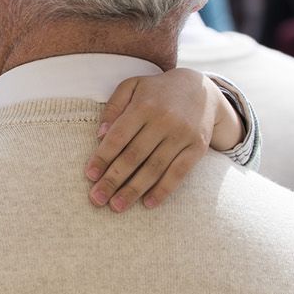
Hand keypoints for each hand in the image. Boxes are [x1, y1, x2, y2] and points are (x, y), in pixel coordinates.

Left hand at [85, 69, 232, 211]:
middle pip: (134, 156)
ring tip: (116, 206)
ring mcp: (182, 135)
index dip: (102, 157)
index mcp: (144, 106)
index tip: (89, 176)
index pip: (118, 136)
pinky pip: (179, 172)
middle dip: (113, 180)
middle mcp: (164, 120)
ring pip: (154, 168)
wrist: (203, 89)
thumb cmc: (158, 91)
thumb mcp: (133, 86)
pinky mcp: (198, 147)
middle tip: (97, 199)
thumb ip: (114, 106)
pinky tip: (148, 203)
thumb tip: (100, 135)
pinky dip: (163, 190)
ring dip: (134, 190)